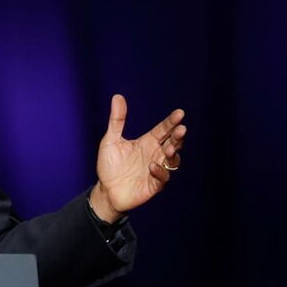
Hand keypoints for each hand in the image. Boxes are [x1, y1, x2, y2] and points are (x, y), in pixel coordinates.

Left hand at [90, 94, 185, 222]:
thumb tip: (117, 97)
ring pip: (173, 160)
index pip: (163, 129)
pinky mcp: (154, 185)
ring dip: (173, 153)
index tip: (179, 113)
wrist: (105, 190)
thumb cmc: (109, 165)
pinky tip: (152, 166)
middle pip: (172, 143)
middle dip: (178, 136)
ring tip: (168, 148)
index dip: (171, 121)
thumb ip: (117, 120)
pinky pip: (163, 178)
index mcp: (147, 142)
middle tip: (181, 129)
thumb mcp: (110, 140)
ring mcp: (157, 169)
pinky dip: (160, 172)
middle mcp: (155, 154)